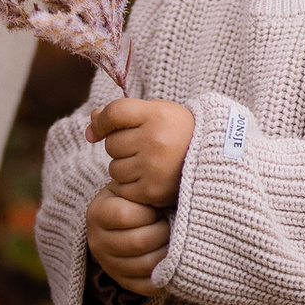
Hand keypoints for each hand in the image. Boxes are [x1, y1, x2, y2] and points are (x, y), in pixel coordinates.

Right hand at [85, 184, 172, 292]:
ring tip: (173, 241)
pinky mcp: (121, 282)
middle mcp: (97, 241)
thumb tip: (169, 202)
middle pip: (137, 243)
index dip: (148, 213)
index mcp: (97, 213)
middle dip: (161, 233)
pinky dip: (163, 277)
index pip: (125, 216)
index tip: (158, 208)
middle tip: (170, 224)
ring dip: (166, 253)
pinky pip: (146, 286)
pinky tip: (172, 264)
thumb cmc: (132, 197)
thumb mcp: (131, 187)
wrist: (118, 217)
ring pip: (144, 266)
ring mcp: (108, 265)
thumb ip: (143, 192)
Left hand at [88, 92, 196, 211]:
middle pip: (111, 143)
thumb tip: (91, 119)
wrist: (213, 159)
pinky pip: (122, 189)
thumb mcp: (156, 112)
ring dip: (123, 166)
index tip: (97, 128)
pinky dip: (128, 185)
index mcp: (156, 115)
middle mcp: (154, 141)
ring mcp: (153, 168)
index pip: (114, 113)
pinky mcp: (152, 192)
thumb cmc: (179, 131)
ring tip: (145, 162)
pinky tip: (146, 178)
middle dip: (119, 145)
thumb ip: (123, 113)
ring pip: (114, 168)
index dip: (101, 121)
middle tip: (139, 145)